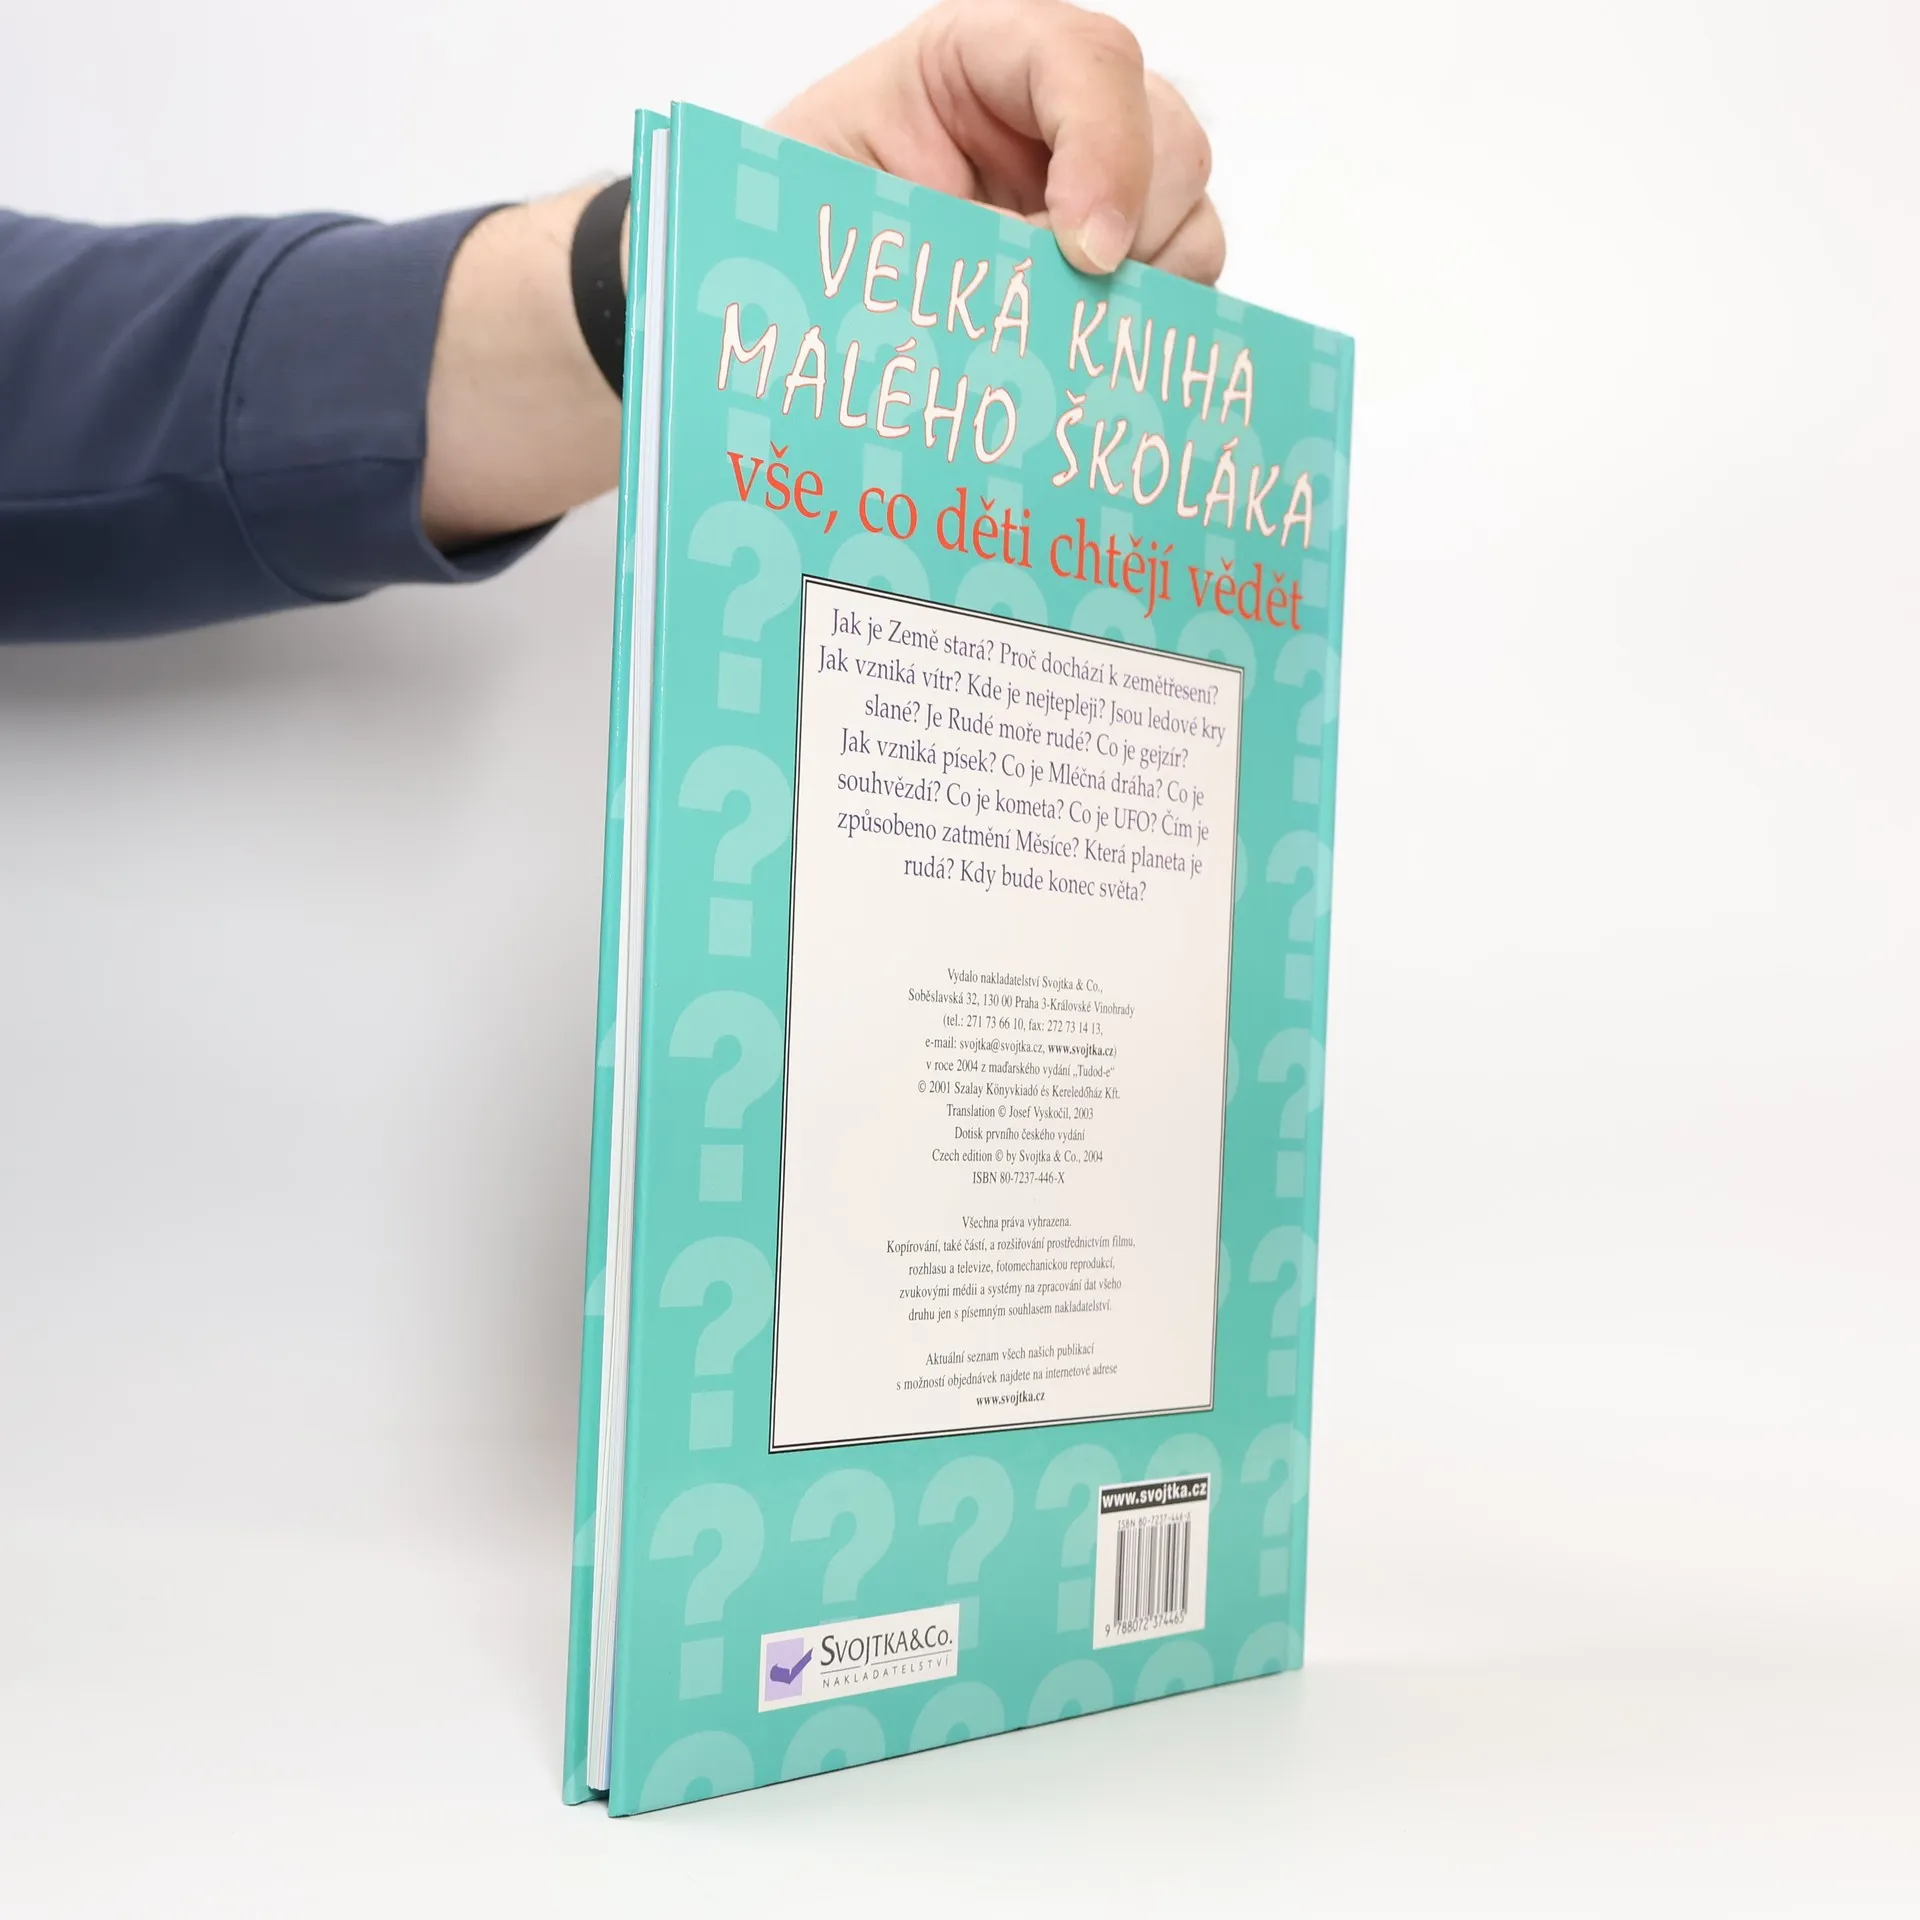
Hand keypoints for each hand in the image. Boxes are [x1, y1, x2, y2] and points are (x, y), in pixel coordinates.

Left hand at [423, 2, 1225, 551]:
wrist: (760, 319)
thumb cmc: (779, 245)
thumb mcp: (823, 216)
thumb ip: (925, 237)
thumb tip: (1032, 296)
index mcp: (968, 70)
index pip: (1079, 58)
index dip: (1105, 144)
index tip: (1083, 252)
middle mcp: (1042, 125)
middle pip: (1167, 131)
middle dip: (1143, 224)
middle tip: (1084, 309)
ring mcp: (1083, 202)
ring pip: (1189, 215)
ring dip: (1155, 289)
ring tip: (1079, 351)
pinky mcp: (1102, 278)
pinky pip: (1176, 293)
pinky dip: (1156, 336)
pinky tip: (1094, 375)